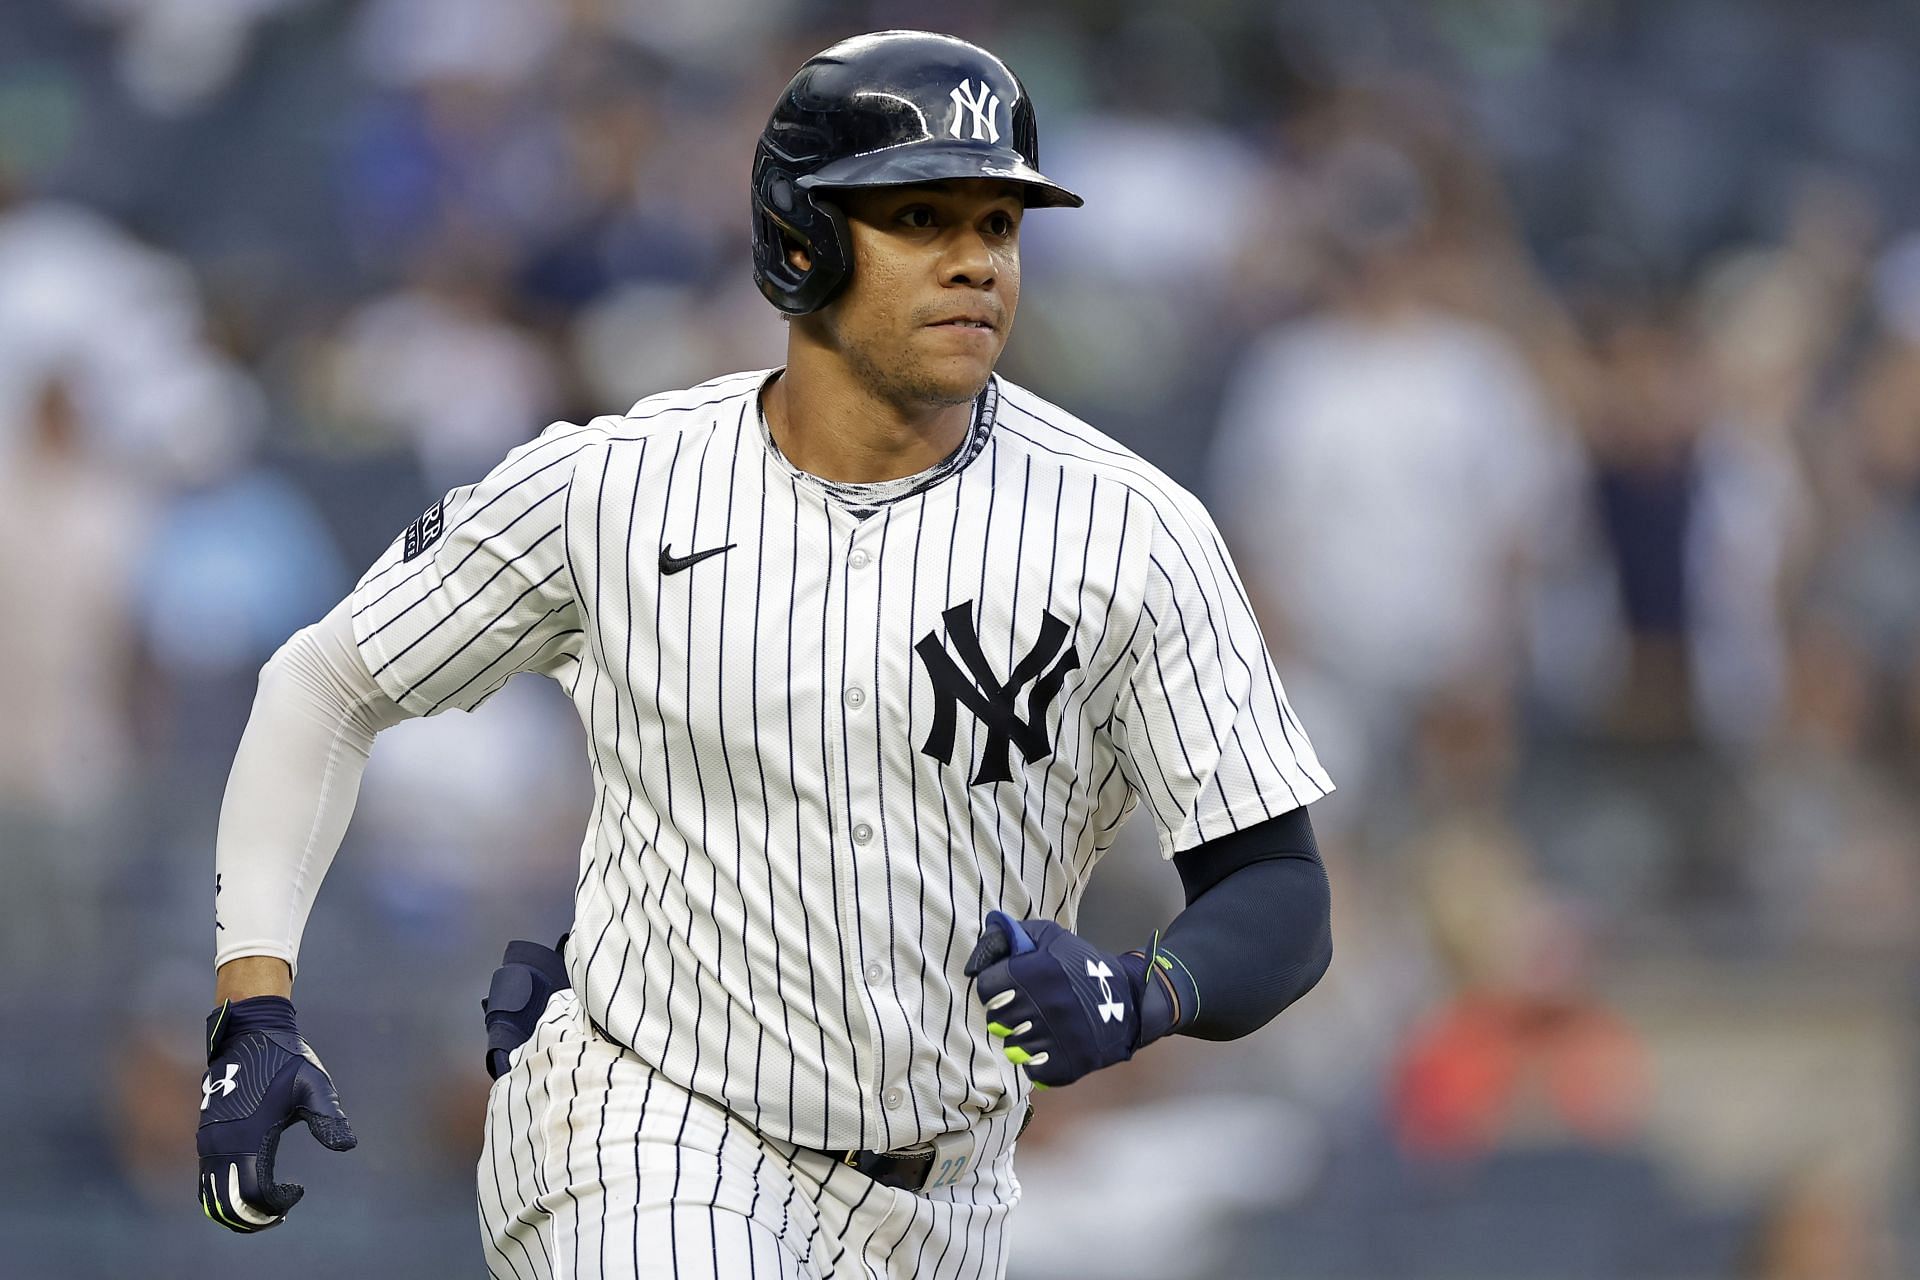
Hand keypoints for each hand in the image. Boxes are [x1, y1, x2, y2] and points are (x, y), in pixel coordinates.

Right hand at [196, 996, 356, 1231]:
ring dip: (236, 1210)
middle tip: (280, 1213)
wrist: (250, 1032)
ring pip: (210, 1197)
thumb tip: (348, 1146)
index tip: (297, 1191)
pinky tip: (252, 1188)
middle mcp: (221, 1144)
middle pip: (227, 1204)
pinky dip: (224, 1195)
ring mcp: (209, 1142)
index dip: (275, 1204)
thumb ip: (329, 1116)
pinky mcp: (206, 1136)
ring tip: (267, 1207)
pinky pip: (206, 1181)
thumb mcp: (314, 1084)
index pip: (253, 1193)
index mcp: (248, 1136)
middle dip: (253, 1218)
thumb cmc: (285, 1057)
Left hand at [964, 911, 1167, 1087]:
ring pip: (1012, 1046)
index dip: (995, 988)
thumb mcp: (1052, 938)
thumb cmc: (1084, 967)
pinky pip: (1032, 1069)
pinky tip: (1050, 1047)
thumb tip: (987, 945)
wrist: (1128, 1000)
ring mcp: (1051, 1038)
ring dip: (1023, 1039)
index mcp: (1033, 973)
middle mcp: (1039, 1006)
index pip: (987, 988)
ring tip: (1041, 1028)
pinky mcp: (1064, 1064)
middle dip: (1007, 1013)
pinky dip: (1038, 1062)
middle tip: (1027, 1009)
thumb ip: (1016, 936)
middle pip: (996, 1019)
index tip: (1009, 989)